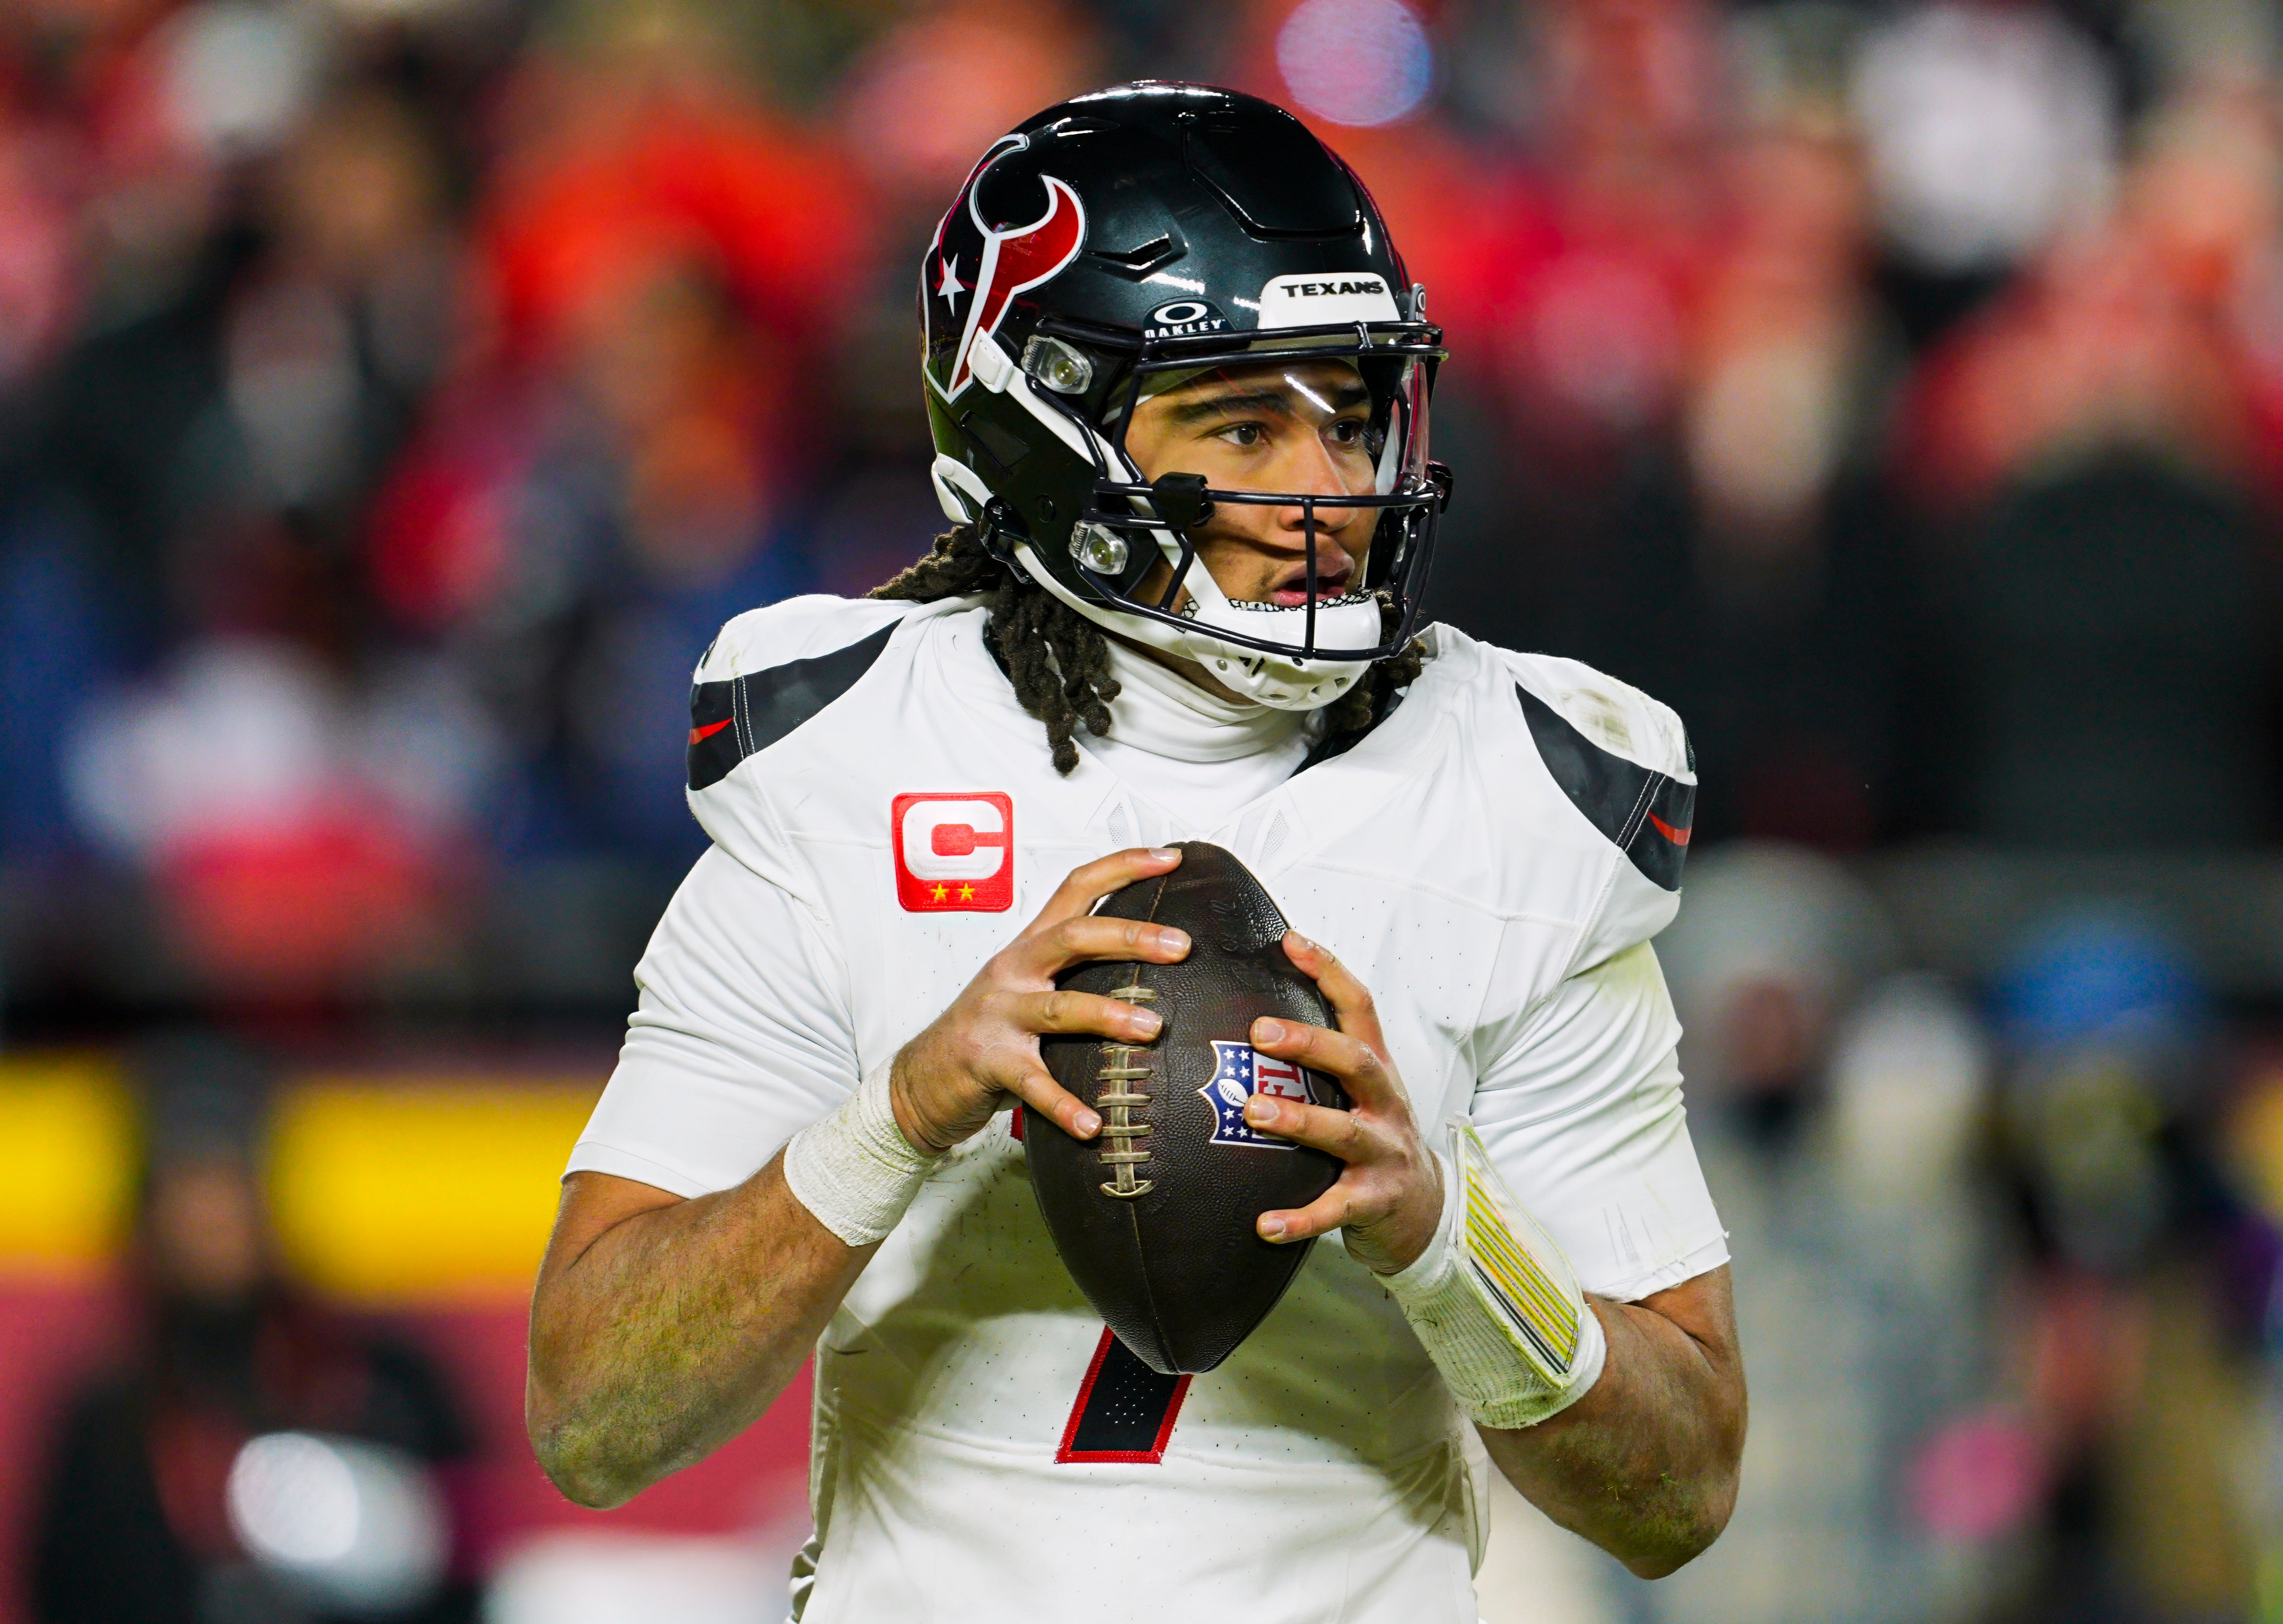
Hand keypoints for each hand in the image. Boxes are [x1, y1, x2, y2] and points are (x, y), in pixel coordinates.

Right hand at [889, 848, 1192, 1154]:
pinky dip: (1064, 1104)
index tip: (1170, 858)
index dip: (1123, 867)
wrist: (921, 1078)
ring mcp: (998, 1015)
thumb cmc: (989, 1030)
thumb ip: (1077, 970)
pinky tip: (1093, 1123)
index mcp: (1029, 946)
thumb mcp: (1028, 986)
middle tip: (1180, 946)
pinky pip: (1033, 1084)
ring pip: (1059, 1008)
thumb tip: (1154, 962)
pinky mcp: (988, 1062)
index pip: (1077, 888)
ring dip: (1108, 1015)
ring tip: (1151, 1028)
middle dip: (1130, 936)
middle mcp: (1013, 970)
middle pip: (1073, 937)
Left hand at [1242, 933, 1442, 1275]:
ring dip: (1299, 1119)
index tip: (1290, 940)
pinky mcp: (1375, 1201)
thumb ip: (1318, 1060)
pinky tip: (1263, 1225)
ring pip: (1344, 1132)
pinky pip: (1335, 1209)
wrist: (1425, 1212)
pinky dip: (1300, 1218)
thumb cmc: (1374, 1138)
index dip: (1329, 971)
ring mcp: (1384, 1152)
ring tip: (1254, 1112)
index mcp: (1377, 1069)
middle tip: (1259, 1031)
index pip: (1359, 1007)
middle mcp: (1385, 1104)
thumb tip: (1247, 1017)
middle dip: (1310, 1043)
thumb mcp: (1358, 1091)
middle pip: (1356, 1062)